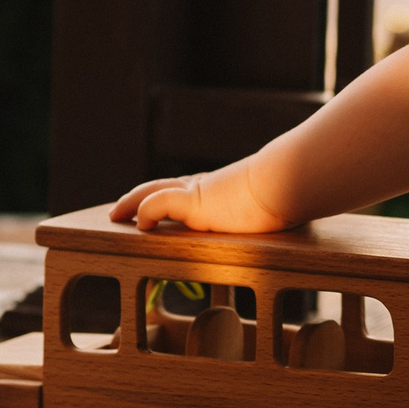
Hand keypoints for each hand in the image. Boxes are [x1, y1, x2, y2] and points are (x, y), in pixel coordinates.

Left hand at [109, 164, 290, 232]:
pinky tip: (138, 222)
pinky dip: (144, 210)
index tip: (154, 206)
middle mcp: (204, 187)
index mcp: (219, 189)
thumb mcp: (272, 209)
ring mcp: (197, 193)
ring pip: (151, 191)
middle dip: (138, 197)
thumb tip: (292, 223)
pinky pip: (158, 203)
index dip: (165, 197)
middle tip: (120, 209)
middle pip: (160, 187)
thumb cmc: (286, 196)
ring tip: (116, 214)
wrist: (287, 183)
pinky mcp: (193, 201)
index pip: (186, 190)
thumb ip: (268, 215)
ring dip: (131, 202)